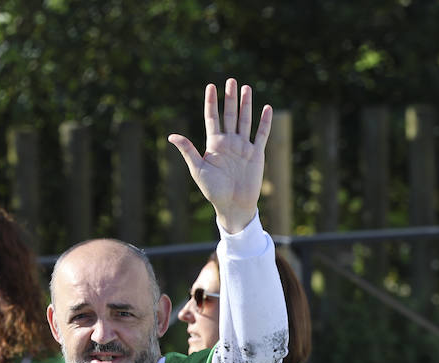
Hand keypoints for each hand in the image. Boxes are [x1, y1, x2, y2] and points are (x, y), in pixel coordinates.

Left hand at [167, 78, 272, 233]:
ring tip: (246, 88)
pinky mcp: (256, 154)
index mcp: (214, 144)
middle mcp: (229, 142)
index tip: (210, 86)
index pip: (212, 118)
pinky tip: (266, 108)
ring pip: (245, 120)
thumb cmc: (214, 191)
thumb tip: (172, 135)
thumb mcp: (198, 170)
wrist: (234, 205)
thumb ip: (188, 151)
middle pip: (229, 115)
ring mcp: (243, 147)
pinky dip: (264, 122)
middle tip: (231, 80)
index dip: (211, 102)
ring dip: (246, 105)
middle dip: (230, 97)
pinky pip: (261, 135)